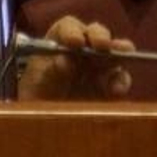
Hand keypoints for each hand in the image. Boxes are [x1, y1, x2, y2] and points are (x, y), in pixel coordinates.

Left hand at [17, 16, 134, 100]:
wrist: (40, 129)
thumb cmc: (35, 102)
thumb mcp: (35, 88)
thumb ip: (49, 74)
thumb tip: (65, 61)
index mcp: (58, 43)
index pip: (67, 27)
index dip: (72, 31)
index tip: (75, 42)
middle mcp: (81, 50)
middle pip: (95, 33)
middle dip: (100, 36)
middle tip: (101, 45)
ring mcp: (97, 67)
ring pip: (113, 51)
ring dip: (119, 51)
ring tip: (121, 57)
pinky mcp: (108, 88)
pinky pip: (120, 79)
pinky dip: (121, 81)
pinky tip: (117, 90)